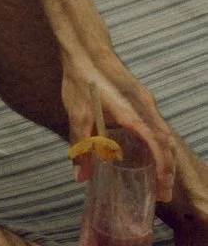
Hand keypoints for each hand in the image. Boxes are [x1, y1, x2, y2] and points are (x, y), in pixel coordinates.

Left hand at [63, 52, 176, 202]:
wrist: (87, 50)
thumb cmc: (83, 80)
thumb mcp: (77, 115)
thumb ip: (80, 146)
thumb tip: (80, 177)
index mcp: (133, 114)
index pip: (158, 146)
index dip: (163, 170)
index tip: (162, 189)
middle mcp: (146, 109)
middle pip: (167, 144)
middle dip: (167, 171)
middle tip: (162, 194)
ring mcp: (146, 103)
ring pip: (165, 134)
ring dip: (165, 158)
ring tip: (158, 180)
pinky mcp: (142, 99)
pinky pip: (157, 125)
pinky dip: (158, 144)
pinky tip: (147, 155)